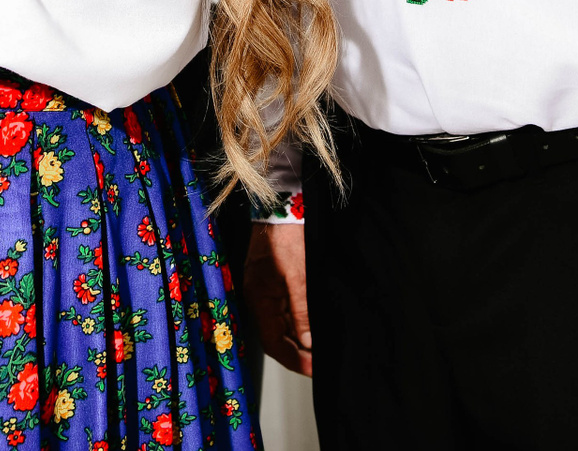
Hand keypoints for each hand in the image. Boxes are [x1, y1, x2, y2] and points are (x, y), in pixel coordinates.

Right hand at [244, 222, 311, 375]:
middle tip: (318, 366)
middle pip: (276, 338)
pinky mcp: (275, 284)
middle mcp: (259, 299)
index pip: (273, 343)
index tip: (313, 370)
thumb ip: (301, 312)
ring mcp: (266, 292)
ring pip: (280, 328)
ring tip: (317, 353)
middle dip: (296, 355)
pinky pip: (284, 314)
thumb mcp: (298, 277)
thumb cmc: (286, 237)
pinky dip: (297, 326)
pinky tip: (311, 331)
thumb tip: (308, 342)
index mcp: (259, 300)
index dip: (293, 360)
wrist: (284, 206)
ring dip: (298, 342)